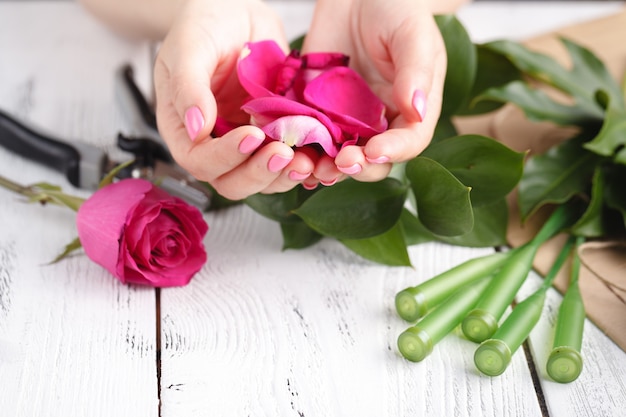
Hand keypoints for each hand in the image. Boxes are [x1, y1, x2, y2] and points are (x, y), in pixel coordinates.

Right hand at [154, 0, 314, 199]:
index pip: (200, 161)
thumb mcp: (189, 49)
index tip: (251, 136)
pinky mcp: (274, 133)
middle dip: (259, 173)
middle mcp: (216, 142)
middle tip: (284, 153)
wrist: (236, 10)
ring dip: (284, 175)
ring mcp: (246, 140)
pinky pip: (288, 159)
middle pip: (232, 181)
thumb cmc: (203, 25)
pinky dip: (303, 162)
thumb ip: (188, 87)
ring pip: (263, 178)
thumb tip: (196, 129)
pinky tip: (318, 156)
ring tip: (306, 161)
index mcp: (185, 129)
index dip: (225, 158)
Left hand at [301, 0, 448, 184]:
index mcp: (411, 109)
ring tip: (313, 168)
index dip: (394, 151)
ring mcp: (347, 120)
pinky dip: (300, 150)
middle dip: (357, 166)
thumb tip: (418, 111)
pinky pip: (309, 137)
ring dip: (325, 167)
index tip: (375, 151)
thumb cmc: (395, 9)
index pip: (408, 142)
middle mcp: (380, 122)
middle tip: (341, 162)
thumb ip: (416, 72)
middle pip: (372, 160)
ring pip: (338, 157)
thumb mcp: (412, 36)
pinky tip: (290, 153)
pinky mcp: (317, 111)